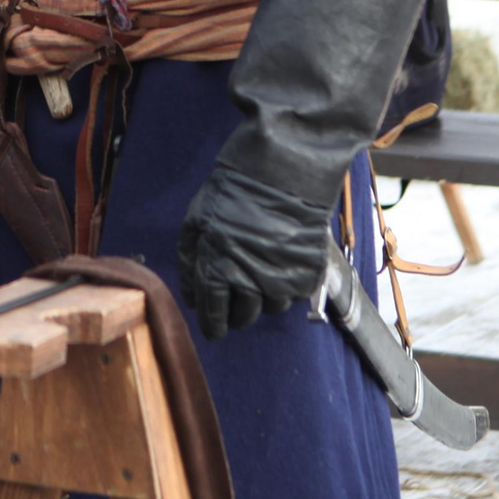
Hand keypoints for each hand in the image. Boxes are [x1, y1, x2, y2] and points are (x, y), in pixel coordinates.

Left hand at [176, 163, 335, 340]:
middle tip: (235, 295)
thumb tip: (191, 297)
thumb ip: (190, 260)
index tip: (214, 329)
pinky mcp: (308, 273)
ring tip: (260, 269)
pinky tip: (280, 262)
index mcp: (218, 266)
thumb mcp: (197, 218)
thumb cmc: (234, 190)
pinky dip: (285, 285)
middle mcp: (250, 280)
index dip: (213, 325)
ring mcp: (282, 278)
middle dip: (236, 311)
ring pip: (269, 308)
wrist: (285, 168)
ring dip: (262, 296)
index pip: (214, 313)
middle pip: (243, 316)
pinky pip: (293, 295)